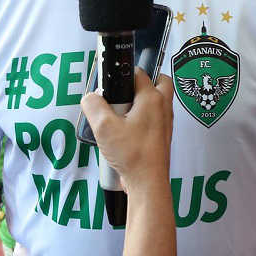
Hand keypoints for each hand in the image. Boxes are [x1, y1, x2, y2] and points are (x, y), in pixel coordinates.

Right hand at [81, 69, 173, 195]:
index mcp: (152, 98)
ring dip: (143, 101)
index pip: (138, 73)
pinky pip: (154, 119)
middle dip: (142, 83)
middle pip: (158, 82)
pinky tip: (127, 131)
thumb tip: (90, 97)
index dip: (121, 76)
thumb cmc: (133, 155)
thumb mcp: (103, 127)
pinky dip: (143, 119)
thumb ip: (93, 106)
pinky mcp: (162, 136)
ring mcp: (165, 123)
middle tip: (125, 93)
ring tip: (123, 113)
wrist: (147, 182)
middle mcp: (163, 108)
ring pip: (158, 101)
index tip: (110, 84)